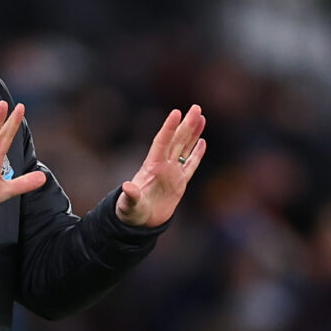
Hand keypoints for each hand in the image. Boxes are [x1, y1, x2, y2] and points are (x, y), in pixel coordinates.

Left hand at [116, 104, 205, 226]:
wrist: (138, 222)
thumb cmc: (130, 212)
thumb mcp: (129, 205)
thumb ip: (130, 196)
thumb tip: (127, 187)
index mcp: (151, 167)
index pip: (162, 142)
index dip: (169, 128)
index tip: (176, 112)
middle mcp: (163, 165)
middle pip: (177, 140)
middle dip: (186, 124)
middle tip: (196, 107)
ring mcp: (172, 173)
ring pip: (185, 148)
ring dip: (193, 133)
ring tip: (201, 117)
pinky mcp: (179, 183)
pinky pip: (190, 165)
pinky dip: (196, 153)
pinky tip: (202, 141)